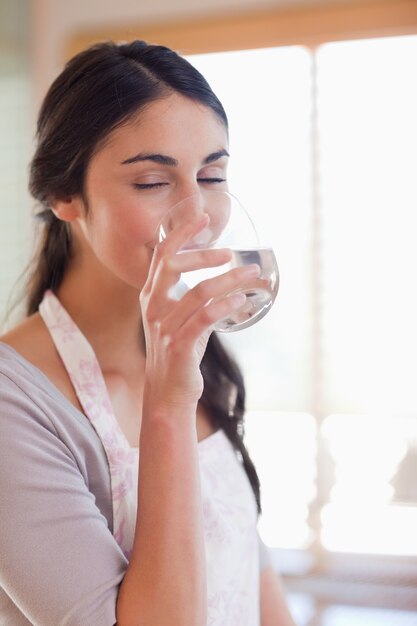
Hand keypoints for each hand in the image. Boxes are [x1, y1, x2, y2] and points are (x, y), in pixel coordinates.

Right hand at [140, 214, 259, 412]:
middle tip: (231, 251)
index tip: (202, 217)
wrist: (167, 392)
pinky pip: (207, 317)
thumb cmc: (178, 353)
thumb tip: (222, 277)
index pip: (161, 255)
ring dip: (230, 280)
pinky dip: (228, 305)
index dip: (181, 233)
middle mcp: (153, 308)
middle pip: (173, 265)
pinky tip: (244, 300)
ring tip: (252, 275)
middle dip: (204, 253)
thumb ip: (188, 297)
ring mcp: (164, 327)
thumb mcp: (176, 319)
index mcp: (151, 296)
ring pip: (200, 291)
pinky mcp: (179, 346)